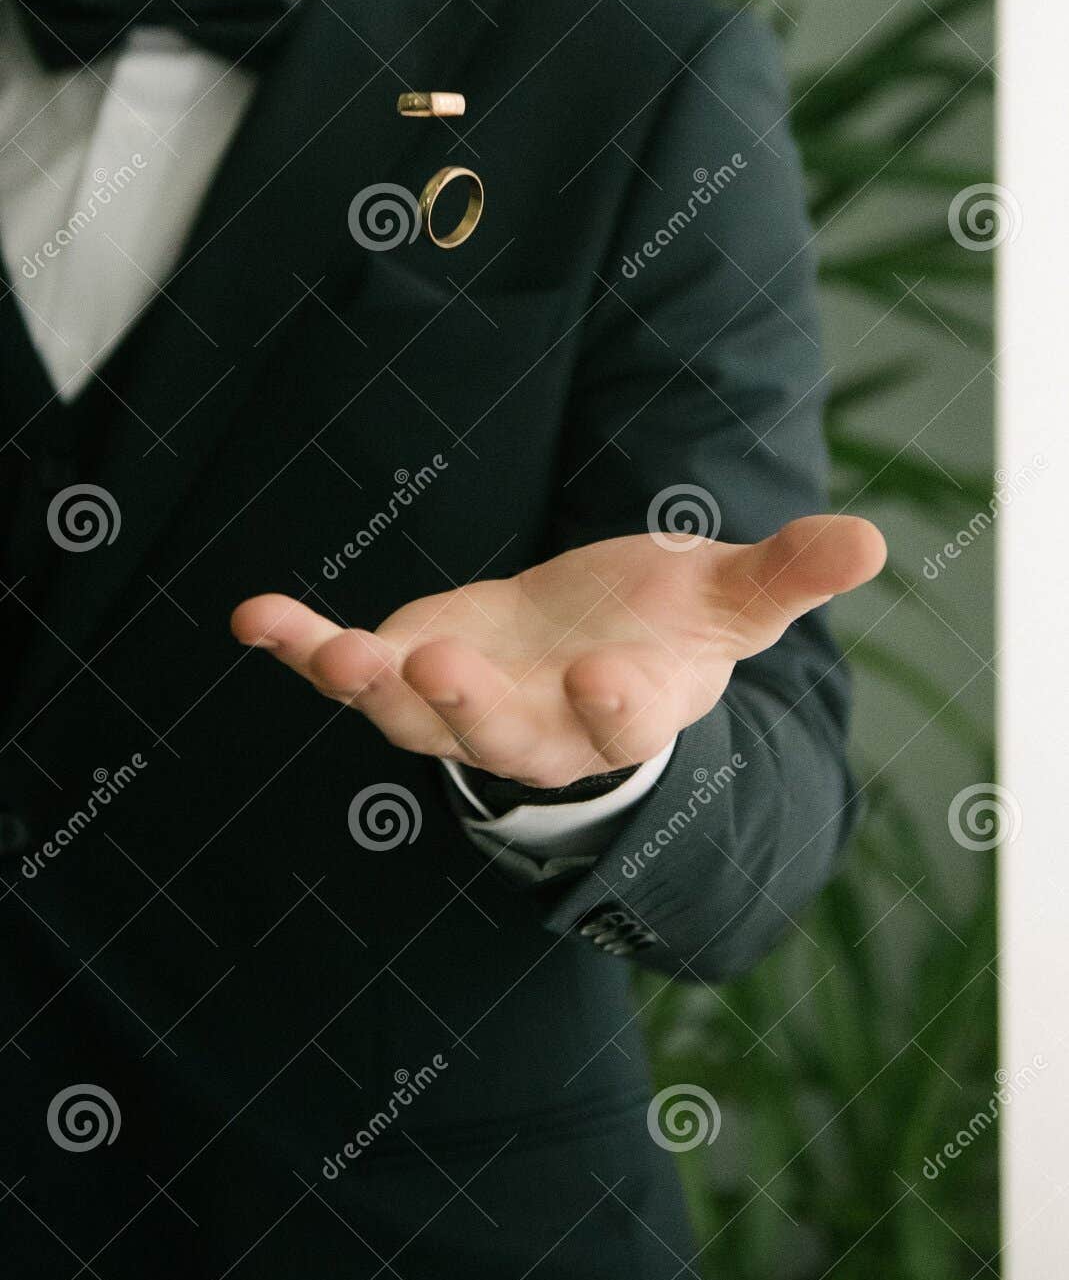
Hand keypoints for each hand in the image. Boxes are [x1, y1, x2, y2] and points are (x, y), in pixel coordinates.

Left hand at [231, 514, 884, 787]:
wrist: (589, 650)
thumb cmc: (668, 625)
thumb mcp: (730, 597)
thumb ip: (786, 577)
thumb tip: (873, 541)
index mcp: (627, 712)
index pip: (626, 728)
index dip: (618, 707)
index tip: (610, 678)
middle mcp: (539, 728)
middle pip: (503, 738)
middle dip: (470, 710)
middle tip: (434, 671)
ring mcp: (464, 707)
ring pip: (413, 721)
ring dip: (368, 689)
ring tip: (336, 652)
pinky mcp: (407, 672)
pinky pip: (346, 668)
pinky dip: (301, 645)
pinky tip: (254, 617)